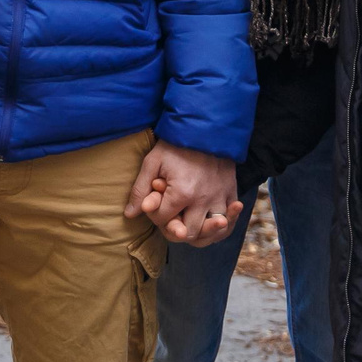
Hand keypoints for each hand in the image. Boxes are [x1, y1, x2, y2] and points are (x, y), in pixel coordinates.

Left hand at [124, 141, 242, 246]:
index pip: (163, 221)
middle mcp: (203, 200)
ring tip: (190, 227)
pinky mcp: (231, 192)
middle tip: (171, 220)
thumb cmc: (177, 144)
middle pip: (188, 233)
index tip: (154, 203)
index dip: (155, 215)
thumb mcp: (153, 161)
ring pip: (211, 233)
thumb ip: (140, 189)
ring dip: (200, 234)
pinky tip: (213, 225)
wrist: (207, 126)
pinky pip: (230, 221)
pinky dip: (221, 228)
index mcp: (182, 193)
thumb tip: (131, 214)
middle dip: (176, 230)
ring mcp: (219, 197)